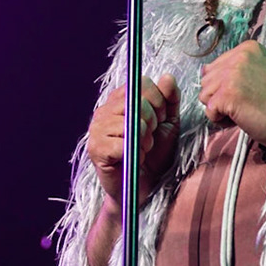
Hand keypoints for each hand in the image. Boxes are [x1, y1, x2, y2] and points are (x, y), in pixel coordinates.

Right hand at [86, 74, 180, 207]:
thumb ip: (170, 100)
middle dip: (153, 123)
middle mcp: (104, 110)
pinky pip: (124, 143)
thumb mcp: (168, 125)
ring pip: (132, 123)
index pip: (142, 84)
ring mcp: (97, 128)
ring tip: (142, 150)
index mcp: (119, 101)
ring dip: (145, 141)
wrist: (143, 188)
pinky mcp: (96, 148)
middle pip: (138, 102)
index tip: (158, 121)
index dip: (158, 102)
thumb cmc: (153, 156)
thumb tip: (167, 78)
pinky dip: (136, 155)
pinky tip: (133, 160)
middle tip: (149, 139)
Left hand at [198, 41, 265, 151]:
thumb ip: (232, 69)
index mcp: (247, 48)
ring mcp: (232, 75)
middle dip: (221, 96)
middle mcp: (238, 57)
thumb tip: (203, 70)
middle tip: (247, 103)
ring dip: (221, 109)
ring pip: (204, 95)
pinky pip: (209, 111)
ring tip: (244, 110)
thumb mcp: (256, 74)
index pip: (215, 67)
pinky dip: (221, 120)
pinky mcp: (227, 94)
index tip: (250, 91)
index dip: (227, 85)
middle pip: (206, 80)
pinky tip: (242, 117)